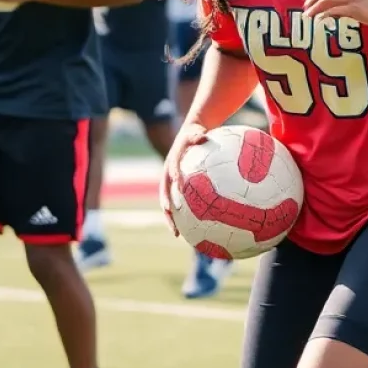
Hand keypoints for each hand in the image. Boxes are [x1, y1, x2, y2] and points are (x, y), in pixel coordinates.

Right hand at [160, 121, 208, 236]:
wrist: (190, 135)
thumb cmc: (195, 134)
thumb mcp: (195, 132)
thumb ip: (197, 136)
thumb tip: (203, 136)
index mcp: (172, 163)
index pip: (170, 175)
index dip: (173, 183)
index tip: (176, 195)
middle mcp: (169, 176)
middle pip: (165, 197)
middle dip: (168, 212)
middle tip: (174, 226)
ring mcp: (172, 183)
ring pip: (170, 204)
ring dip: (172, 219)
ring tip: (178, 235)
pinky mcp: (178, 188)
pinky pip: (181, 203)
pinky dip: (185, 215)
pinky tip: (195, 228)